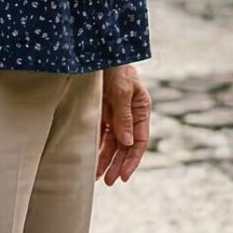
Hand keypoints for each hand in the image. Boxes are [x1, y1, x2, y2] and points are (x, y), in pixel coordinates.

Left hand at [97, 65, 149, 184]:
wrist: (97, 52)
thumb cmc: (115, 67)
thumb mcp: (122, 89)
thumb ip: (123, 116)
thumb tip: (127, 141)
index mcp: (141, 109)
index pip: (140, 140)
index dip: (133, 160)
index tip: (124, 176)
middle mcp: (130, 115)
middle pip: (126, 146)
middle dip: (118, 164)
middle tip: (109, 181)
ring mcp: (115, 115)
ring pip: (113, 144)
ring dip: (106, 160)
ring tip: (98, 177)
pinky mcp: (102, 113)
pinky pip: (100, 136)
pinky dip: (97, 148)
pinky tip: (92, 161)